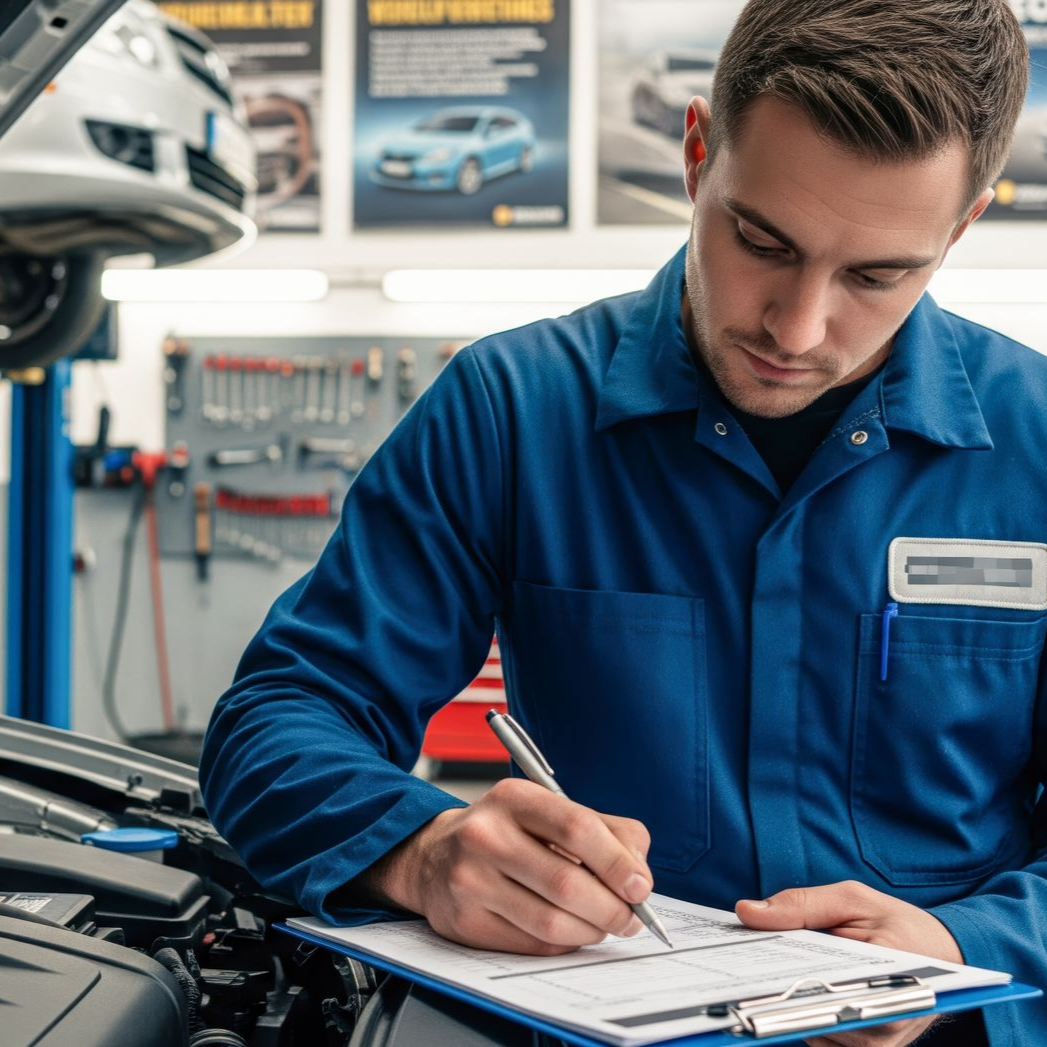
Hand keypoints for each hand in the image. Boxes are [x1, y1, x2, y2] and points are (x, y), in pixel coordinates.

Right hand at [361, 777, 653, 954]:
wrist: (434, 856)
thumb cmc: (507, 832)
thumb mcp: (550, 811)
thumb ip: (605, 830)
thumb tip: (638, 874)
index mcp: (513, 798)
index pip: (576, 828)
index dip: (617, 862)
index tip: (640, 886)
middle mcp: (485, 835)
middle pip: (567, 882)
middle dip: (612, 907)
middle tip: (631, 917)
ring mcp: (470, 880)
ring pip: (552, 921)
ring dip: (592, 930)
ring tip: (604, 924)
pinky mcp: (465, 922)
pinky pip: (532, 944)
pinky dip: (564, 942)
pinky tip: (570, 930)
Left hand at [736, 881, 962, 1046]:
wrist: (949, 956)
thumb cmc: (899, 923)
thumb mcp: (852, 900)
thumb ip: (801, 905)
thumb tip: (746, 913)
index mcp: (885, 980)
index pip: (817, 989)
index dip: (774, 978)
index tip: (741, 967)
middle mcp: (882, 1024)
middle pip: (807, 1016)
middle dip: (776, 988)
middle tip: (745, 967)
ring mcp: (876, 1044)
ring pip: (809, 1030)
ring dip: (789, 1002)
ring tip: (774, 972)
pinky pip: (821, 1037)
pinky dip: (803, 1012)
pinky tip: (795, 987)